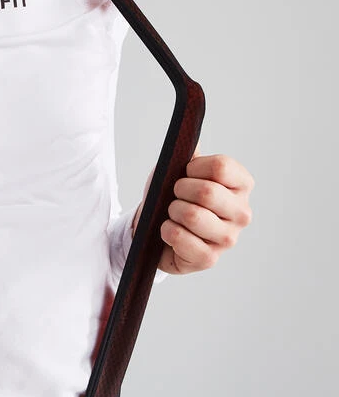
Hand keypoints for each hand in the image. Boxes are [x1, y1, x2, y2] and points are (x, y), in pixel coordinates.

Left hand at [132, 142, 253, 274]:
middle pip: (207, 192)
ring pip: (193, 215)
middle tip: (174, 196)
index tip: (184, 173)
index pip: (221, 167)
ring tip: (172, 214)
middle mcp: (242, 212)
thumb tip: (191, 137)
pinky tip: (170, 232)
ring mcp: (228, 238)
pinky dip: (167, 231)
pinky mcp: (210, 258)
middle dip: (179, 191)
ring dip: (172, 212)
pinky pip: (182, 238)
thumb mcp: (178, 169)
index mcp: (240, 185)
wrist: (154, 227)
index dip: (193, 168)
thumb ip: (189, 153)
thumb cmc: (170, 196)